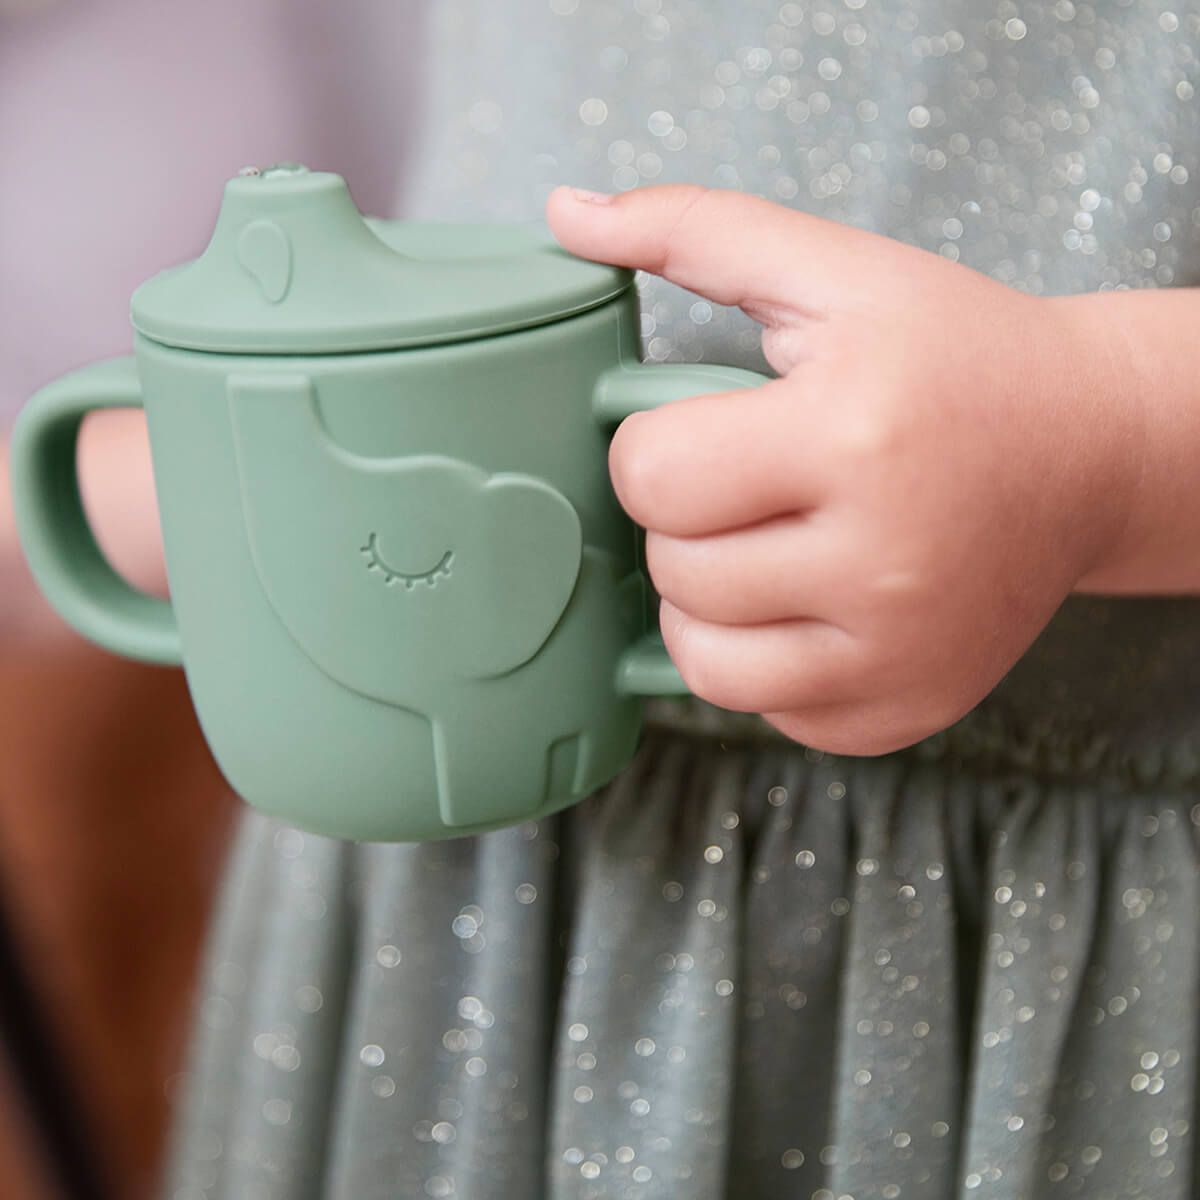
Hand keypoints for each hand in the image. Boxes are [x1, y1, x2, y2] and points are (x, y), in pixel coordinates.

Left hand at [547, 185, 1143, 754]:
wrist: (1089, 450)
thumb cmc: (958, 356)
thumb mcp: (835, 270)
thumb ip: (693, 230)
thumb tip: (563, 213)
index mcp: (852, 435)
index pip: (650, 478)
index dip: (653, 448)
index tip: (700, 432)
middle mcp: (879, 564)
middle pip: (674, 571)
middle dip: (685, 522)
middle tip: (747, 484)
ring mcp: (894, 654)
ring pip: (703, 664)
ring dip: (706, 605)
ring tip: (760, 549)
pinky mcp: (903, 711)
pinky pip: (768, 711)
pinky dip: (766, 664)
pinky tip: (808, 606)